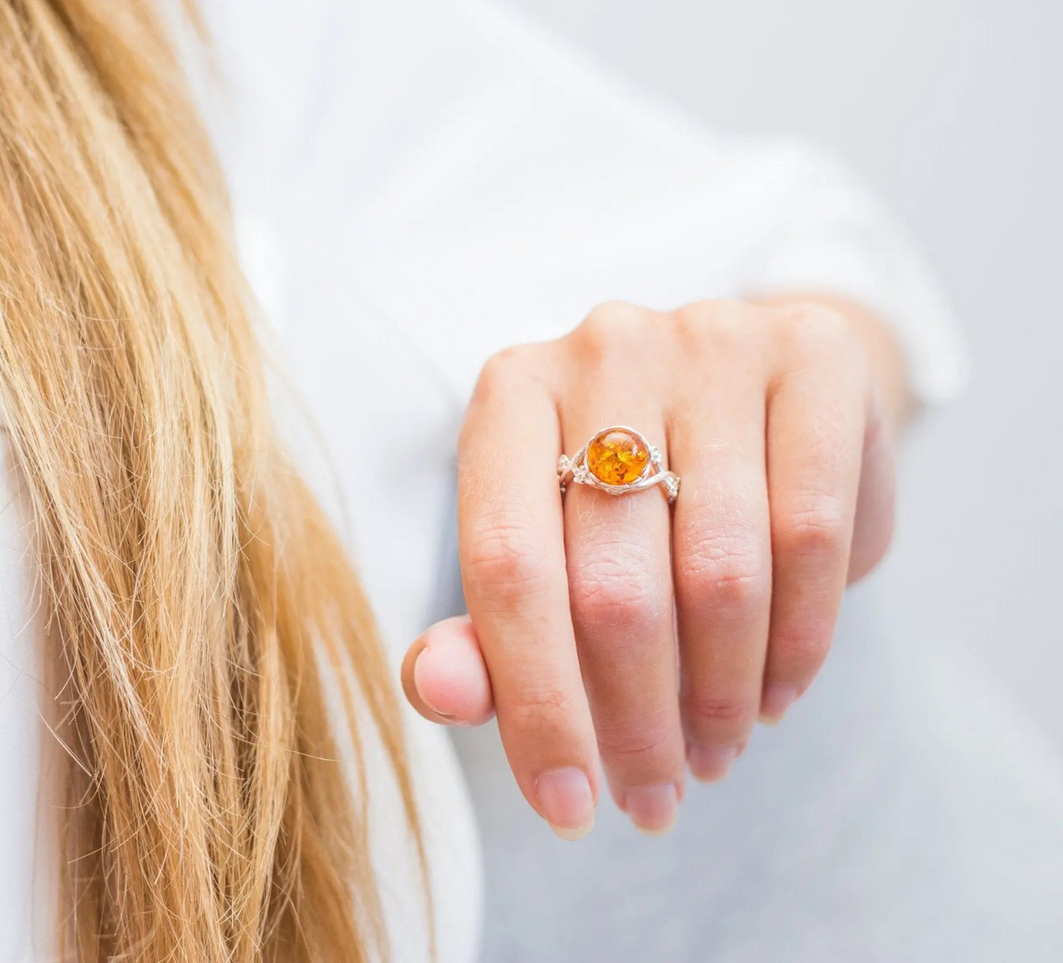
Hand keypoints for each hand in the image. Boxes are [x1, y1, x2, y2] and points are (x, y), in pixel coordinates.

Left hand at [400, 298, 906, 836]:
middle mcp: (602, 347)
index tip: (566, 809)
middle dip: (635, 725)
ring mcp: (712, 338)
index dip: (537, 705)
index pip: (507, 568)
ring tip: (712, 754)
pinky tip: (774, 695)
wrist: (748, 406)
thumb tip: (439, 692)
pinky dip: (797, 644)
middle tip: (653, 800)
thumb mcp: (542, 563)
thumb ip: (481, 637)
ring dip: (719, 699)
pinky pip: (811, 534)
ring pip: (722, 570)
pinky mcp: (812, 352)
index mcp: (508, 394)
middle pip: (613, 583)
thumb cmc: (619, 507)